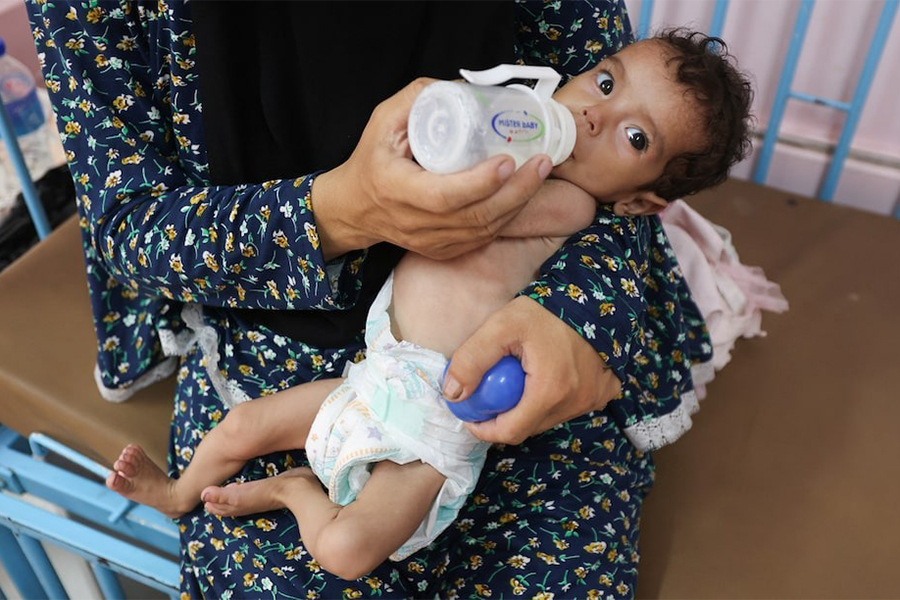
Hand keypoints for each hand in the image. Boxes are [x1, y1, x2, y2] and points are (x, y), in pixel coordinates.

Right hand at [311, 78, 552, 260]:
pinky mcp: (443, 250)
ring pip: (484, 231)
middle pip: (475, 216)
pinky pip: (482, 239)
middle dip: (516, 191)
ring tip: (541, 172)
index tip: (508, 160)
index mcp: (396, 190)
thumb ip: (418, 98)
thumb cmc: (371, 160)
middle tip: (542, 162)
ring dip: (519, 204)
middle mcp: (415, 223)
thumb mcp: (383, 121)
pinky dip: (508, 218)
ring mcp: (431, 242)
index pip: (444, 196)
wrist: (354, 208)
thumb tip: (464, 89)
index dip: (480, 183)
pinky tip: (524, 195)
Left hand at [443, 296, 621, 443]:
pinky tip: (546, 378)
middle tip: (491, 395)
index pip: (511, 431)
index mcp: (550, 392)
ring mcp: (592, 399)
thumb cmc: (544, 310)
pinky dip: (554, 401)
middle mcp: (576, 402)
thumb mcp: (500, 327)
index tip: (472, 415)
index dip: (485, 429)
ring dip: (529, 409)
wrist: (589, 292)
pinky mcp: (603, 393)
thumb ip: (472, 359)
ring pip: (549, 419)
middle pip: (529, 427)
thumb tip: (452, 394)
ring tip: (518, 381)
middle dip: (505, 417)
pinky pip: (570, 408)